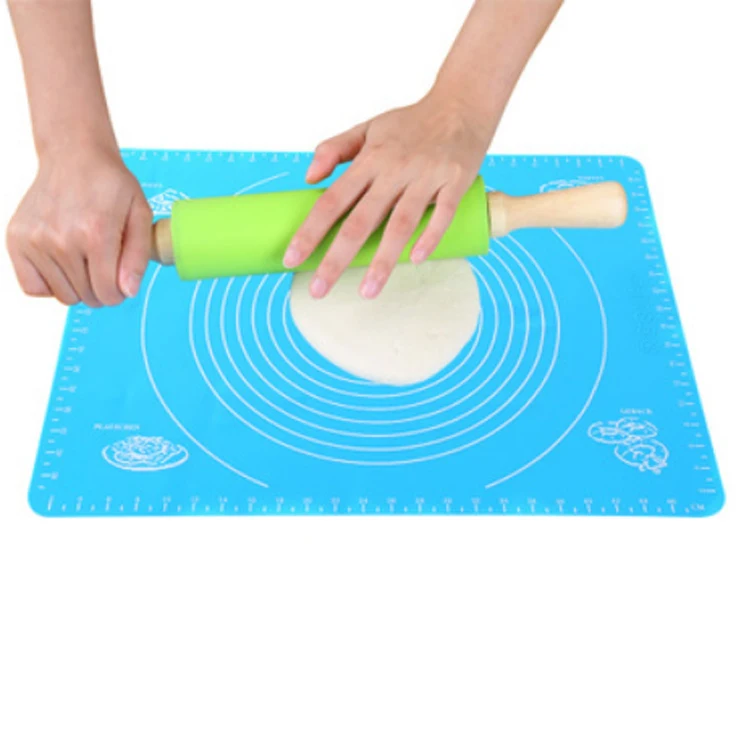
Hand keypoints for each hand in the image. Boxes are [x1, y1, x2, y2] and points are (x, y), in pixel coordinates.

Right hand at [6, 145, 152, 305]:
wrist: (73, 155)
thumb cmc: (109, 184)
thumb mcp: (140, 214)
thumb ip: (137, 256)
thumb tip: (128, 291)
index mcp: (95, 234)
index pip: (109, 293)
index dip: (120, 291)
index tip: (120, 277)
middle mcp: (61, 240)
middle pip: (87, 297)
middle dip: (101, 288)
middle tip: (102, 263)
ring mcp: (35, 241)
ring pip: (63, 296)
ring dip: (77, 286)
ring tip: (82, 259)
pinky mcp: (16, 240)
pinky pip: (33, 287)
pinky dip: (49, 284)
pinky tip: (61, 264)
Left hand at [283, 90, 493, 298]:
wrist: (463, 101)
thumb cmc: (412, 122)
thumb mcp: (368, 127)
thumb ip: (335, 149)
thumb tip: (308, 178)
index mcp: (369, 159)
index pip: (332, 201)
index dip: (310, 231)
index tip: (292, 258)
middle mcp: (394, 169)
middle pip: (360, 221)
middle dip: (336, 259)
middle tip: (319, 290)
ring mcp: (426, 176)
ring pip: (400, 224)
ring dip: (382, 261)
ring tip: (367, 292)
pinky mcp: (456, 181)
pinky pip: (442, 214)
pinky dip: (429, 237)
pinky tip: (414, 260)